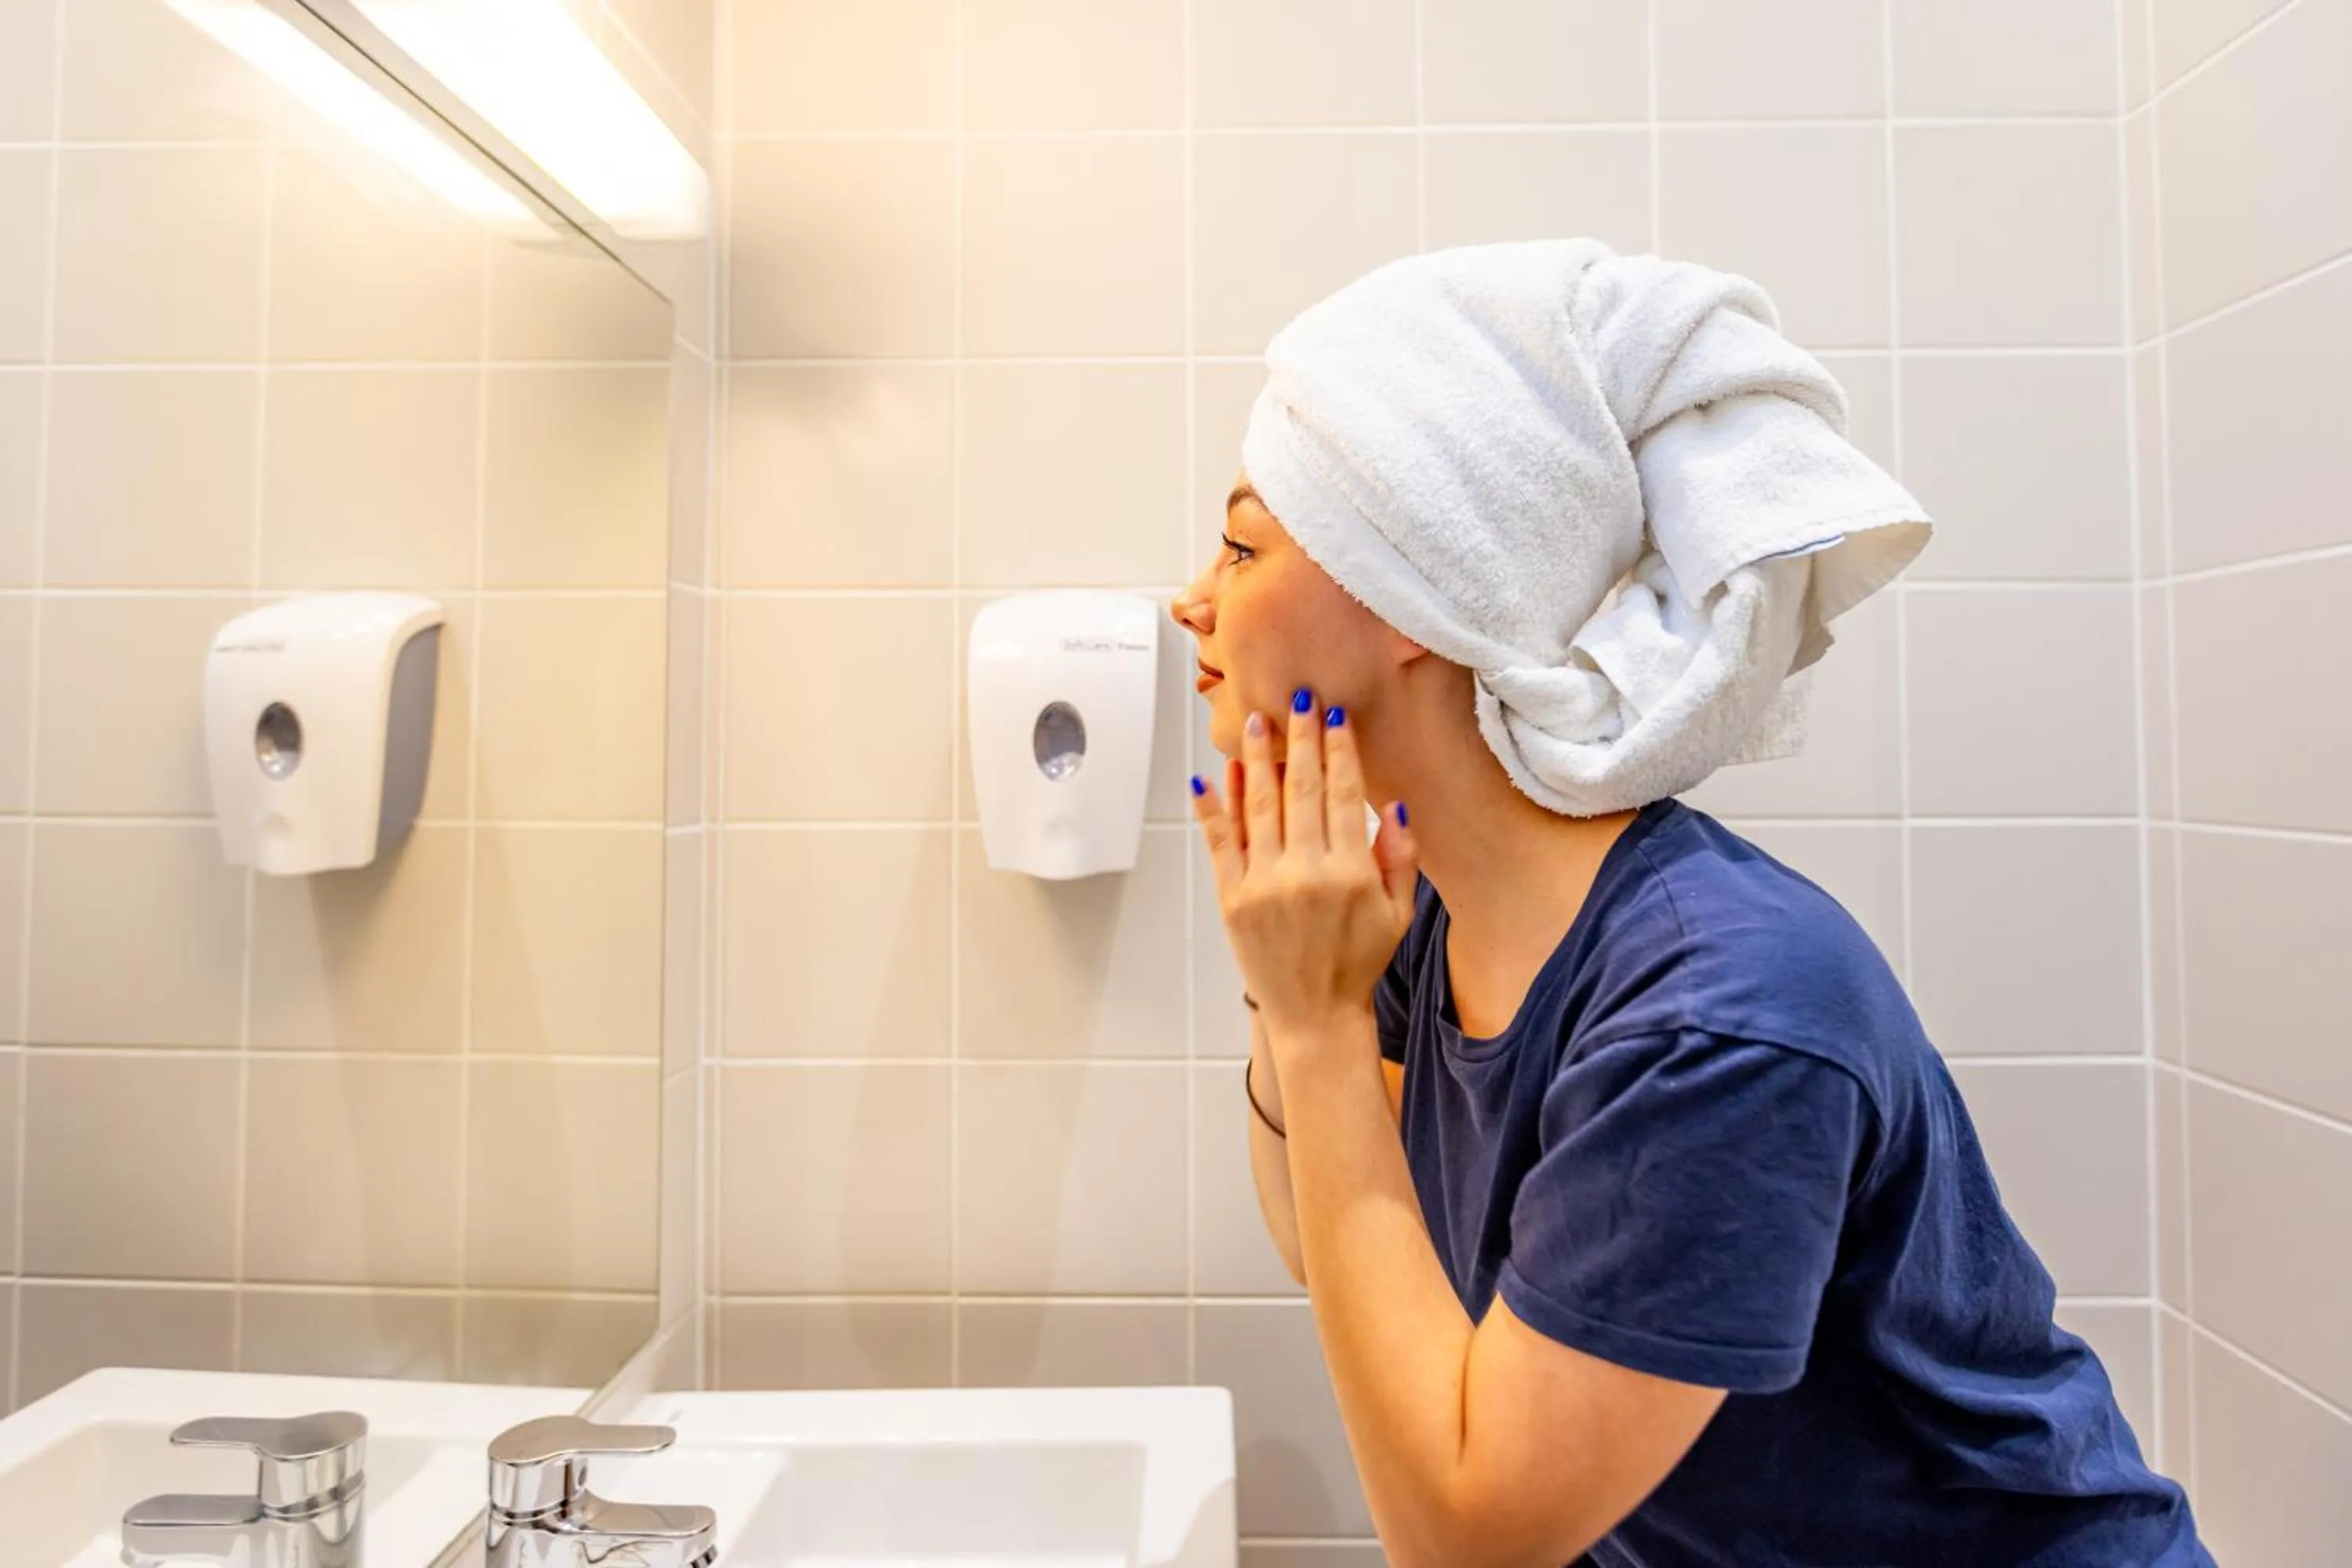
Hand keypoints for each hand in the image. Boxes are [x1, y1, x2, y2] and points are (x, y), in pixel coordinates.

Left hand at [1192, 691, 1418, 1057]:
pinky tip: (1212, 773)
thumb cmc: (1358, 963)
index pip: (1344, 795)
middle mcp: (1305, 873)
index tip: (1335, 718)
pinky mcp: (1232, 899)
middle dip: (1300, 739)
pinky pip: (1221, 842)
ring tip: (1256, 722)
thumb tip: (1394, 805)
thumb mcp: (1398, 913)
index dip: (1339, 751)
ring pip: (1257, 807)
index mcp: (1350, 873)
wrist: (1315, 1015)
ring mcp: (1263, 885)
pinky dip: (1214, 805)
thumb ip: (1399, 857)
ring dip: (1257, 759)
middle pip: (1301, 790)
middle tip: (1297, 700)